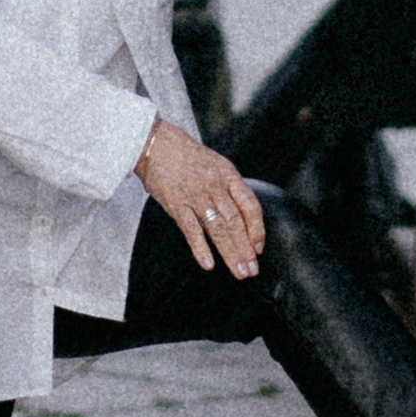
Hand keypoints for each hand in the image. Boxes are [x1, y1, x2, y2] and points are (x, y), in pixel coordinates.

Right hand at [136, 119, 265, 277]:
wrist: (157, 144)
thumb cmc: (187, 157)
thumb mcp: (217, 165)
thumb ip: (230, 188)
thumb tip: (243, 218)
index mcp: (229, 176)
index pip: (250, 205)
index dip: (257, 229)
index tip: (259, 248)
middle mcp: (215, 186)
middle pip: (236, 222)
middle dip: (245, 249)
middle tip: (252, 270)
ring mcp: (196, 195)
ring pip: (218, 229)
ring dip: (230, 252)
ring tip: (238, 272)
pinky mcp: (176, 204)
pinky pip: (191, 229)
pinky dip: (200, 248)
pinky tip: (208, 264)